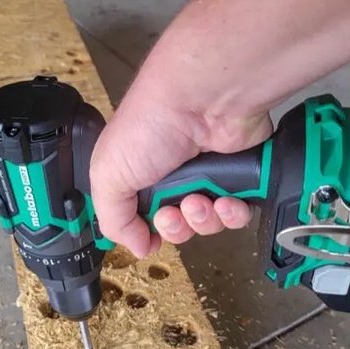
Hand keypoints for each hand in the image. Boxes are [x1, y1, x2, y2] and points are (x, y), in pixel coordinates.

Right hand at [90, 89, 271, 257]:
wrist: (201, 101)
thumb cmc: (150, 124)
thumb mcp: (108, 174)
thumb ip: (113, 218)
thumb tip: (136, 247)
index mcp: (139, 174)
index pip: (144, 219)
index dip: (147, 230)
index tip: (148, 232)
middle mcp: (174, 176)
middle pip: (178, 227)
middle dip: (176, 228)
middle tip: (175, 211)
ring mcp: (209, 176)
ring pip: (209, 224)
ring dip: (202, 220)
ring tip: (200, 200)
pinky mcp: (241, 176)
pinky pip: (238, 214)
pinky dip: (231, 214)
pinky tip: (224, 200)